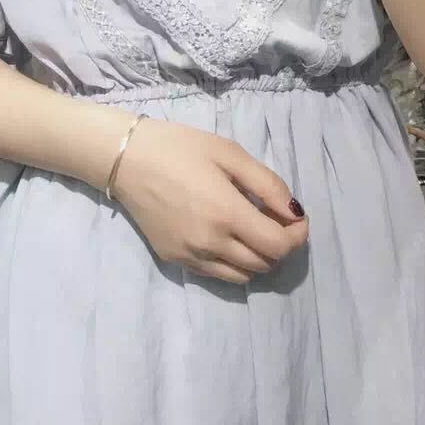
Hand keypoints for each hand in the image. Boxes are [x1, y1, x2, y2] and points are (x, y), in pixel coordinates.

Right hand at [111, 119, 308, 284]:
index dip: (298, 236)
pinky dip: (234, 263)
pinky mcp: (175, 260)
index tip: (298, 219)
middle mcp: (211, 244)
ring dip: (259, 258)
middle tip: (276, 221)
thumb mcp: (231, 154)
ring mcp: (191, 256)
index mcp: (227, 214)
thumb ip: (268, 185)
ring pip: (244, 276)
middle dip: (281, 245)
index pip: (279, 246)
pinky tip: (228, 238)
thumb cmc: (181, 148)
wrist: (127, 160)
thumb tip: (294, 213)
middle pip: (266, 264)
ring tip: (253, 232)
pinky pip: (218, 274)